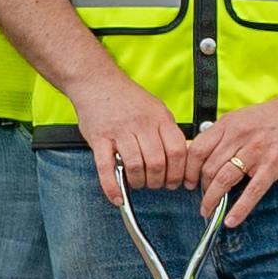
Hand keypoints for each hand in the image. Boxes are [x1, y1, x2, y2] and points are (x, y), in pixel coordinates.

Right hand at [74, 74, 191, 200]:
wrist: (97, 81)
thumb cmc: (126, 98)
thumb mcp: (156, 108)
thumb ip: (166, 131)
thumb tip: (180, 158)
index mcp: (159, 118)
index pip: (177, 151)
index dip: (179, 172)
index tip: (176, 182)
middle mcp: (141, 124)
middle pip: (158, 162)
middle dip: (159, 181)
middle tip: (156, 185)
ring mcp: (119, 131)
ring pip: (135, 166)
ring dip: (139, 182)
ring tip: (138, 183)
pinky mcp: (99, 138)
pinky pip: (106, 167)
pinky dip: (112, 186)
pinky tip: (117, 197)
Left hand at [186, 84, 277, 224]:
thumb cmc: (274, 116)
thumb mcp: (242, 117)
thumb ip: (224, 134)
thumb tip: (205, 155)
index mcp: (228, 124)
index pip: (197, 150)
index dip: (188, 170)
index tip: (188, 181)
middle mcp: (239, 137)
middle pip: (208, 168)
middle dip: (202, 189)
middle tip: (203, 198)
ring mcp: (256, 152)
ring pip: (224, 180)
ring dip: (213, 200)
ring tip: (209, 211)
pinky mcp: (274, 166)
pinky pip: (252, 192)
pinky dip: (239, 209)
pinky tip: (231, 220)